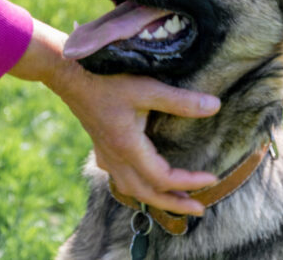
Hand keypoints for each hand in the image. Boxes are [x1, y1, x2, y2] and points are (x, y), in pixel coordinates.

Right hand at [9, 19, 220, 215]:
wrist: (68, 73)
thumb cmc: (106, 78)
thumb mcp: (146, 87)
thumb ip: (180, 100)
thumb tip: (215, 106)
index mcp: (127, 147)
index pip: (162, 178)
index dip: (189, 182)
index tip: (212, 178)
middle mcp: (115, 157)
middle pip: (146, 194)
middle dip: (174, 204)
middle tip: (199, 208)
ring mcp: (105, 153)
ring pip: (131, 189)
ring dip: (155, 198)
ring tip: (176, 200)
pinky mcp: (101, 146)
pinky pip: (119, 178)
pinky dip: (137, 186)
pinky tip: (143, 179)